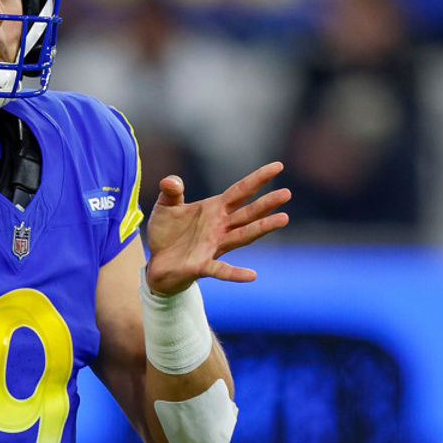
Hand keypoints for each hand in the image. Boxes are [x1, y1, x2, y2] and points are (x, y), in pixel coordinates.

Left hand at [144, 161, 289, 295]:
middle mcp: (220, 227)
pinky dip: (235, 273)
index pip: (240, 191)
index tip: (278, 166)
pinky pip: (221, 270)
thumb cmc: (166, 233)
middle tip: (286, 193)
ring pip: (243, 236)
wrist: (156, 262)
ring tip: (283, 219)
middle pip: (248, 213)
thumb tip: (170, 181)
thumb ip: (171, 192)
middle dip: (266, 204)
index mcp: (214, 209)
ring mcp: (214, 247)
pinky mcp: (202, 266)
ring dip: (262, 228)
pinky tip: (252, 275)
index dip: (258, 178)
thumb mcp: (165, 207)